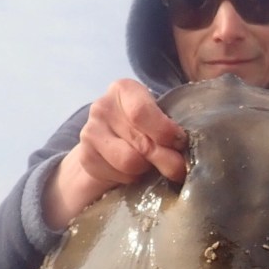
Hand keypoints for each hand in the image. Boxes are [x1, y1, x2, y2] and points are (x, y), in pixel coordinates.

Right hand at [43, 79, 187, 228]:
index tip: (180, 143)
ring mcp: (90, 132)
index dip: (165, 132)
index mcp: (124, 90)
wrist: (111, 145)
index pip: (141, 112)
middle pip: (142, 143)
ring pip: (130, 163)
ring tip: (151, 165)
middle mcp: (102, 107)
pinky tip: (134, 171)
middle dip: (166, 160)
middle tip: (178, 168)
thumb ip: (170, 130)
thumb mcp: (158, 119)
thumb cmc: (145, 128)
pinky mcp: (86, 158)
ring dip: (147, 169)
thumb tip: (182, 156)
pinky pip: (120, 176)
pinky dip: (133, 178)